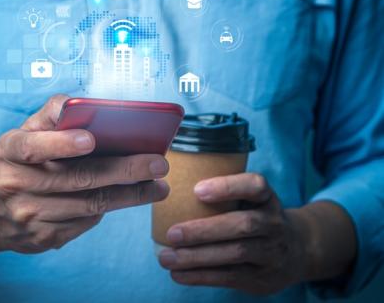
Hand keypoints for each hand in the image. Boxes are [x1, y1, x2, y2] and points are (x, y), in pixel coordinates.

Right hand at [0, 95, 169, 252]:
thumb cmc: (21, 160)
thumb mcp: (26, 132)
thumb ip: (52, 114)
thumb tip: (86, 104)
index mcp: (9, 151)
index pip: (32, 147)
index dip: (61, 144)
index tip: (91, 139)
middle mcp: (15, 185)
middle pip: (76, 179)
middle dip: (123, 171)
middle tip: (158, 163)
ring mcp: (29, 216)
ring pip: (89, 205)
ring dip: (130, 195)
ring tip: (159, 186)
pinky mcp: (43, 238)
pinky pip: (85, 222)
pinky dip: (112, 208)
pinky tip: (131, 198)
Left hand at [158, 173, 307, 294]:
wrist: (297, 249)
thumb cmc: (256, 216)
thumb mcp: (251, 199)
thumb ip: (224, 193)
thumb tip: (170, 187)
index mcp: (267, 198)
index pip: (255, 186)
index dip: (228, 187)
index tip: (197, 190)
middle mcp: (274, 224)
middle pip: (243, 225)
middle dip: (204, 230)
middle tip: (172, 233)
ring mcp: (271, 253)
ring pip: (235, 254)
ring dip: (196, 257)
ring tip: (166, 257)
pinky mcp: (262, 278)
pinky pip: (230, 277)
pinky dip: (200, 276)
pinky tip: (177, 273)